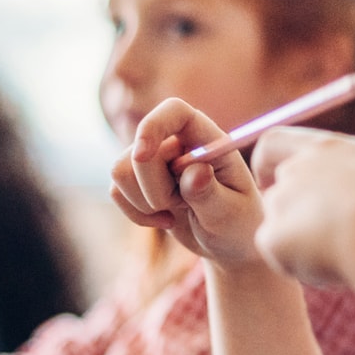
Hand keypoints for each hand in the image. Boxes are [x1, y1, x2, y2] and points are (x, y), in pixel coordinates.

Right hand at [110, 98, 266, 264]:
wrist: (228, 242)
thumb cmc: (238, 224)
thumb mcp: (231, 214)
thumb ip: (211, 193)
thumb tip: (195, 171)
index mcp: (207, 139)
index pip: (174, 111)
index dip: (153, 126)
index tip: (142, 155)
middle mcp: (178, 142)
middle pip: (140, 153)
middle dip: (155, 192)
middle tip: (184, 208)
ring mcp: (156, 159)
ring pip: (121, 170)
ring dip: (144, 203)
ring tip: (175, 213)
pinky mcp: (139, 180)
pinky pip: (116, 190)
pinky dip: (136, 214)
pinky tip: (165, 221)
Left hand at [250, 92, 354, 287]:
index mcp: (326, 147)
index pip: (273, 143)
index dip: (270, 161)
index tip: (281, 177)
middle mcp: (295, 172)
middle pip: (276, 192)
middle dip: (298, 213)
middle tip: (336, 234)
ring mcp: (282, 207)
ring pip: (279, 228)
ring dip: (303, 242)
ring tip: (347, 257)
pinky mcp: (275, 243)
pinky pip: (279, 258)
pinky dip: (302, 266)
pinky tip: (337, 272)